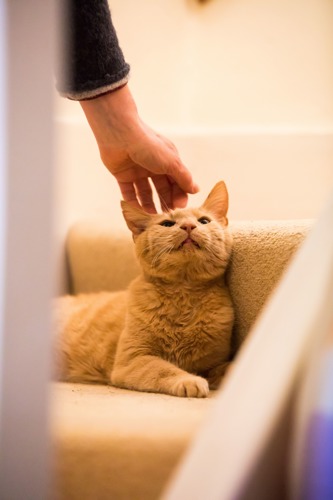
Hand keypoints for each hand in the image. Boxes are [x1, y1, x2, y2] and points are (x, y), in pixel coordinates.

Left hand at [80, 85, 198, 212]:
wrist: (119, 134)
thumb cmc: (149, 145)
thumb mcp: (171, 162)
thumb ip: (183, 178)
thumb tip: (196, 190)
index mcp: (167, 160)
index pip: (177, 182)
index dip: (179, 195)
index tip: (179, 207)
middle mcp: (153, 166)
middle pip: (162, 189)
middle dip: (166, 202)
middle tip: (167, 217)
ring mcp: (137, 171)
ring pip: (146, 193)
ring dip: (150, 206)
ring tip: (154, 219)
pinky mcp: (122, 175)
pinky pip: (129, 193)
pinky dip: (134, 203)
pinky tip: (139, 213)